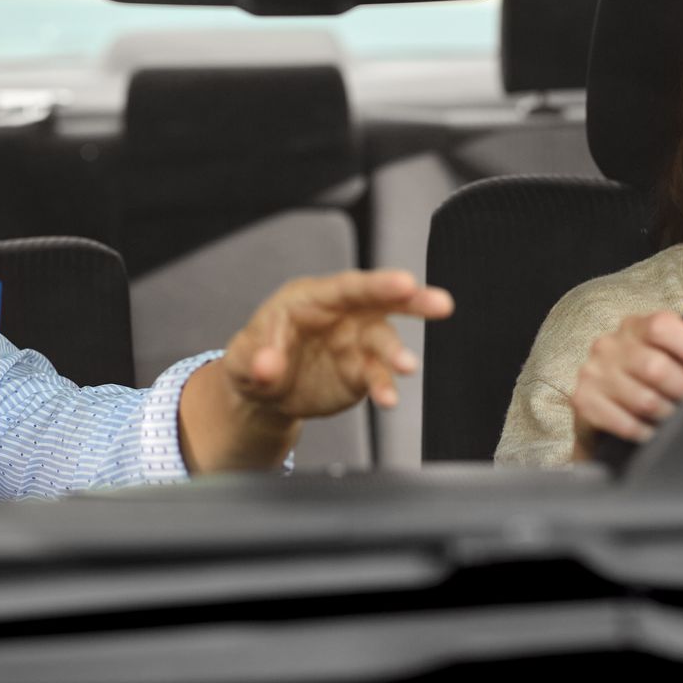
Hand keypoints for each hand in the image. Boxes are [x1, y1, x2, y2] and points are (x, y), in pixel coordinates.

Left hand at [179, 269, 454, 471]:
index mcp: (311, 298)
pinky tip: (388, 400)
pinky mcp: (360, 372)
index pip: (347, 287)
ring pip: (384, 341)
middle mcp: (341, 315)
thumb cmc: (252, 361)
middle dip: (412, 301)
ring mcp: (355, 343)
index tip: (405, 283)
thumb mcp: (242, 359)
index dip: (378, 284)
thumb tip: (267, 364)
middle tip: (441, 304)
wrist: (263, 395)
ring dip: (396, 354)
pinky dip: (384, 387)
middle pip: (380, 301)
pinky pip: (377, 377)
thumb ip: (256, 359)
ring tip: (406, 367)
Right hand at [571, 310, 682, 460]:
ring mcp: (593, 372)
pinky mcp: (583, 400)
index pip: (663, 326)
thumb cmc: (649, 383)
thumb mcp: (673, 358)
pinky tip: (654, 434)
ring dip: (667, 415)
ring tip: (679, 421)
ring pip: (641, 398)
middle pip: (655, 366)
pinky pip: (620, 420)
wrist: (602, 412)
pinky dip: (643, 431)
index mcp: (636, 326)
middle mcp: (611, 344)